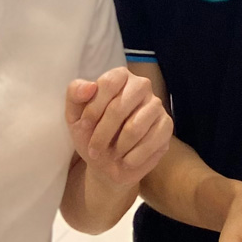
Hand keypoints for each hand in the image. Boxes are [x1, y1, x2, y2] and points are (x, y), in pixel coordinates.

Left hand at [66, 68, 172, 189]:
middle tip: (94, 149)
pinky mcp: (167, 125)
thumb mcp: (75, 116)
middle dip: (102, 133)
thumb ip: (75, 94)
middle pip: (120, 106)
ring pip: (134, 127)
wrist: (108, 164)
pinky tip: (127, 160)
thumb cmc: (91, 134)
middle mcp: (141, 85)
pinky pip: (150, 142)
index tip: (84, 126)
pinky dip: (133, 157)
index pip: (108, 84)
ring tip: (112, 155)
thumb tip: (90, 86)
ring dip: (118, 148)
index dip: (93, 108)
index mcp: (120, 77)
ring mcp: (156, 105)